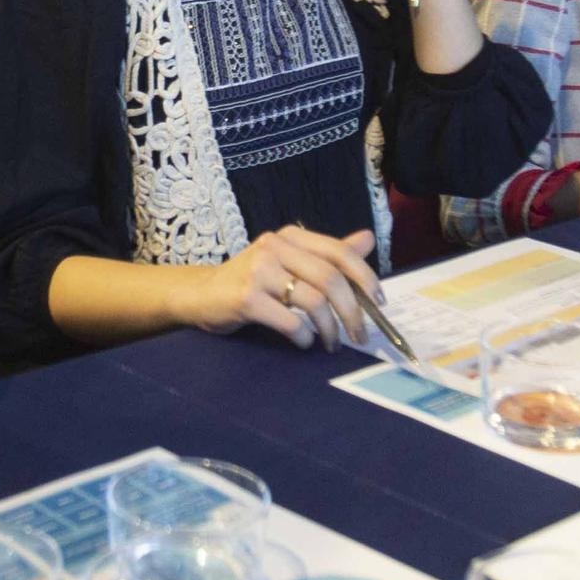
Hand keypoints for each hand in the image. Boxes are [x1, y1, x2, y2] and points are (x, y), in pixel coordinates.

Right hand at [175, 226, 379, 350]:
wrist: (201, 295)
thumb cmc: (253, 280)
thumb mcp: (291, 262)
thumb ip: (328, 254)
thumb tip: (368, 239)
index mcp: (292, 236)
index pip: (340, 252)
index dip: (365, 277)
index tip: (378, 302)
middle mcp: (276, 247)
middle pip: (331, 279)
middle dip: (353, 312)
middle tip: (360, 335)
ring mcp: (259, 271)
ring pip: (314, 301)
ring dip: (330, 329)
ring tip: (331, 343)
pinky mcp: (246, 298)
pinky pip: (289, 321)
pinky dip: (304, 336)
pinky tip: (304, 343)